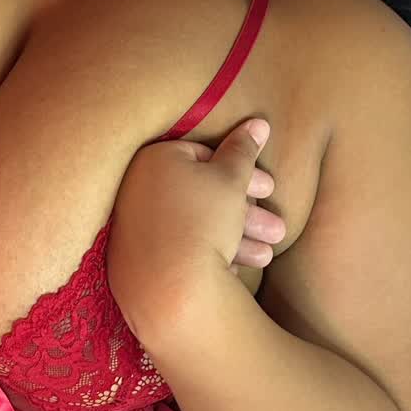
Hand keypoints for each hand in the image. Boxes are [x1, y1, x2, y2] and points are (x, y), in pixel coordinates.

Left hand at [106, 118, 283, 337]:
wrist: (170, 287)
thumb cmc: (204, 220)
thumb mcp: (232, 179)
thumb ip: (244, 150)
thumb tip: (257, 123)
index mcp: (155, 160)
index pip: (204, 156)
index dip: (242, 171)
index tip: (268, 189)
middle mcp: (137, 189)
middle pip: (201, 195)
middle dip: (246, 213)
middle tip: (277, 229)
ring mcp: (133, 227)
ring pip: (194, 225)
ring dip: (237, 239)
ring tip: (266, 256)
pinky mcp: (134, 261)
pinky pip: (177, 251)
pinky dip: (207, 257)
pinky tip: (231, 271)